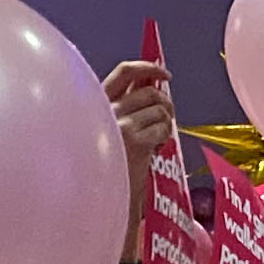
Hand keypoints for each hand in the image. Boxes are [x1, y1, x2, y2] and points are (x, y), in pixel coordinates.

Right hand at [100, 59, 172, 238]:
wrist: (99, 197)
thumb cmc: (105, 164)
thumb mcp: (107, 130)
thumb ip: (125, 109)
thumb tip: (153, 88)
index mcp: (96, 104)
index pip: (124, 72)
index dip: (148, 67)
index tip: (164, 73)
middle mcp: (106, 111)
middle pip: (150, 92)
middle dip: (165, 101)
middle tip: (167, 114)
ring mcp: (120, 126)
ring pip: (160, 110)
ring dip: (166, 122)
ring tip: (157, 137)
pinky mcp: (135, 142)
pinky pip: (163, 128)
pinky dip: (165, 135)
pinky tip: (156, 147)